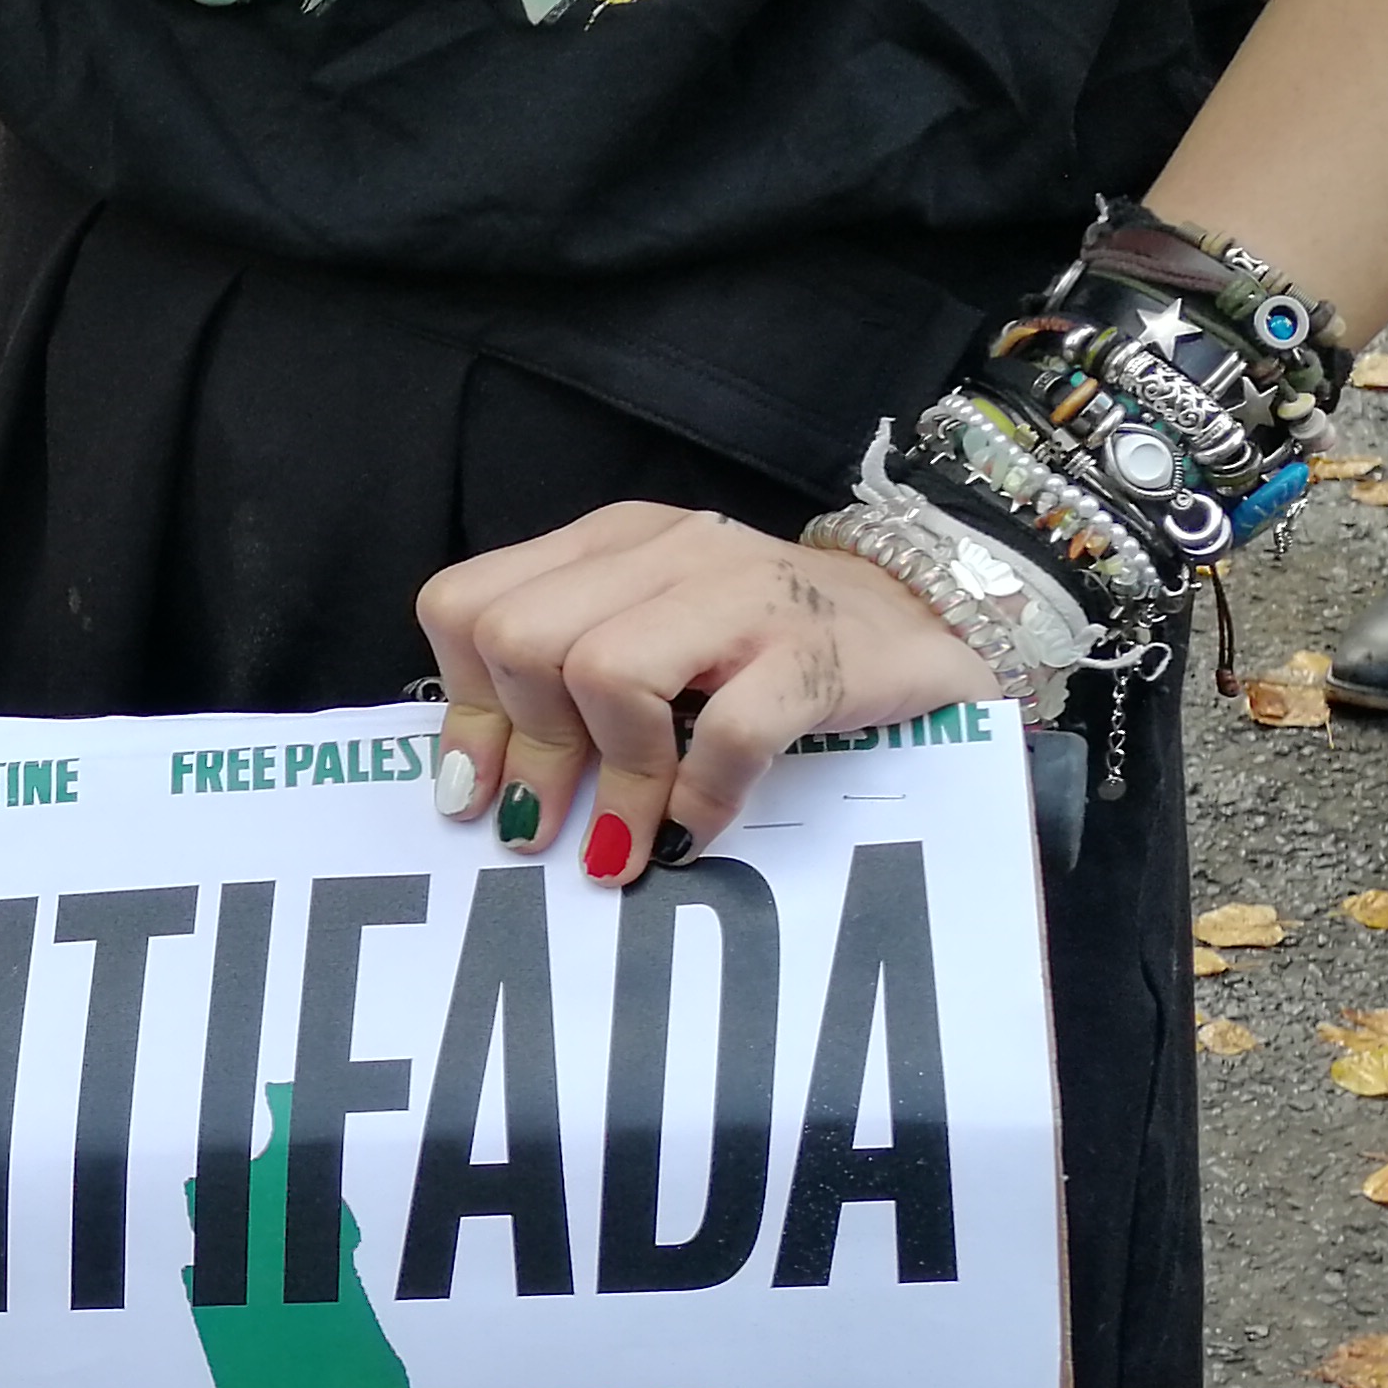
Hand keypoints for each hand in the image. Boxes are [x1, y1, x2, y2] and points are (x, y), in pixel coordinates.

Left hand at [419, 503, 995, 884]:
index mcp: (609, 545)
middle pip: (520, 639)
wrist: (927, 623)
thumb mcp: (653, 641)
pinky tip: (693, 833)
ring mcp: (743, 594)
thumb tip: (478, 786)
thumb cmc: (771, 649)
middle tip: (543, 825)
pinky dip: (699, 796)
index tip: (473, 788)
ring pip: (605, 673)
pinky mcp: (813, 654)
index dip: (460, 705)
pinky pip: (727, 731)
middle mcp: (666, 551)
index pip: (469, 603)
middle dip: (524, 749)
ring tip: (620, 842)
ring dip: (609, 781)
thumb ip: (567, 685)